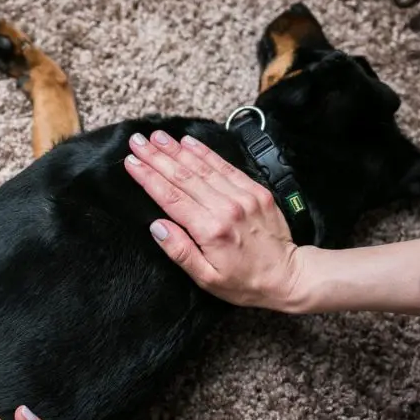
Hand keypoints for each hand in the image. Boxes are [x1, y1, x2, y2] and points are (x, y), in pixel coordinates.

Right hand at [124, 130, 308, 311]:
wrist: (288, 276)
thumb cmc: (245, 283)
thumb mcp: (206, 278)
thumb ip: (180, 251)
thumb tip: (157, 227)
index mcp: (211, 230)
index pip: (171, 197)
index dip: (148, 177)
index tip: (131, 163)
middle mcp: (226, 208)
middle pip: (183, 176)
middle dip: (157, 157)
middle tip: (137, 141)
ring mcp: (243, 196)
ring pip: (203, 167)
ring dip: (177, 149)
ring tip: (156, 136)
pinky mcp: (256, 190)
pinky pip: (226, 166)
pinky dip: (206, 152)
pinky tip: (189, 142)